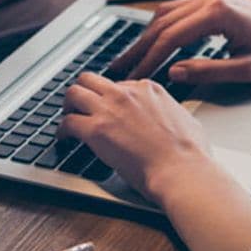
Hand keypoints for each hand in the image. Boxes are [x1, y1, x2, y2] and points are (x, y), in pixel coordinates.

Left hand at [57, 72, 214, 202]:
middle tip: (79, 106)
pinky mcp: (96, 130)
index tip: (107, 108)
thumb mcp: (185, 119)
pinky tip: (63, 139)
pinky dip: (61, 131)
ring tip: (67, 118)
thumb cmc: (189, 153)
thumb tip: (170, 117)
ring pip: (74, 92)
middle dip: (83, 91)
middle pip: (91, 79)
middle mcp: (126, 93)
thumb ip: (171, 112)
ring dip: (68, 106)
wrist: (181, 170)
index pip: (119, 84)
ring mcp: (110, 109)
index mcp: (148, 89)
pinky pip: (68, 122)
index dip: (110, 98)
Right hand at [108, 0, 250, 85]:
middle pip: (163, 22)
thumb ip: (209, 71)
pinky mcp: (213, 1)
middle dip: (140, 47)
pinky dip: (161, 27)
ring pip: (167, 13)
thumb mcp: (247, 71)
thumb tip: (174, 72)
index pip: (173, 36)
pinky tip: (150, 43)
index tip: (136, 77)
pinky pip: (178, 11)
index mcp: (220, 13)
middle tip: (120, 68)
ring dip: (146, 35)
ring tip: (129, 57)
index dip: (151, 58)